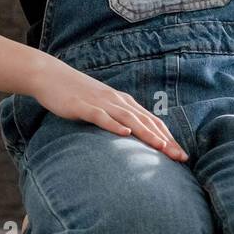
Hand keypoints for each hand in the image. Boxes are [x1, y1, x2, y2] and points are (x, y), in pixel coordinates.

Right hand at [30, 57, 188, 160]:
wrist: (51, 76)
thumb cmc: (78, 94)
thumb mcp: (102, 105)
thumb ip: (118, 117)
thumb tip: (132, 136)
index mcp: (124, 102)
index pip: (152, 121)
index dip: (168, 137)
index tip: (181, 154)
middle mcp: (117, 101)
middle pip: (146, 121)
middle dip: (165, 140)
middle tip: (180, 157)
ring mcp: (101, 103)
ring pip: (129, 119)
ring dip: (147, 133)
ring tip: (161, 147)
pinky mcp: (83, 107)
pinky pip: (101, 117)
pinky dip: (114, 125)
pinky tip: (125, 134)